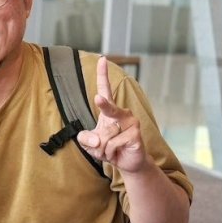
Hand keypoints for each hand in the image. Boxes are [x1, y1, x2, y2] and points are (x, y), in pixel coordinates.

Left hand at [76, 56, 146, 172]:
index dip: (103, 75)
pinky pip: (112, 145)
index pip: (105, 89)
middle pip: (108, 108)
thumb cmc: (107, 148)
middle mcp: (122, 113)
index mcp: (110, 111)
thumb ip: (85, 138)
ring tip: (110, 150)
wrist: (125, 163)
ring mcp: (131, 123)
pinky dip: (109, 153)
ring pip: (105, 136)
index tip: (102, 59)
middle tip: (97, 99)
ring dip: (102, 148)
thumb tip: (97, 138)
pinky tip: (117, 152)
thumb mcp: (89, 143)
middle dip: (103, 105)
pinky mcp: (136, 135)